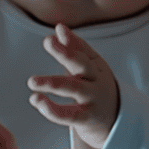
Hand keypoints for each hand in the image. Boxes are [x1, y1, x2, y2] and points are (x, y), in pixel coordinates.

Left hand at [27, 24, 119, 148]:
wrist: (116, 121)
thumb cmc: (96, 88)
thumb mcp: (91, 68)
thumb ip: (75, 48)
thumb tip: (59, 28)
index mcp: (96, 67)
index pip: (83, 51)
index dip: (69, 41)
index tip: (54, 33)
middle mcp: (96, 81)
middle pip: (82, 64)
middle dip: (65, 52)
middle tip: (48, 41)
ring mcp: (92, 99)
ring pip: (73, 88)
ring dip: (52, 82)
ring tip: (32, 81)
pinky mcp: (86, 118)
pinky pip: (68, 115)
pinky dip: (52, 109)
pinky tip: (37, 101)